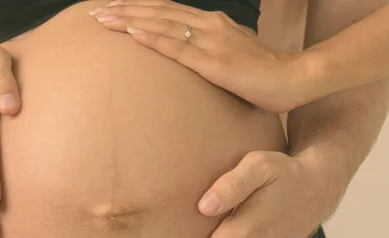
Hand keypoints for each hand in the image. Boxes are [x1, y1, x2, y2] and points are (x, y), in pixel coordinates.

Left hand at [90, 0, 315, 111]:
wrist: (294, 78)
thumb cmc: (263, 71)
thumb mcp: (233, 53)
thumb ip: (210, 49)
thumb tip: (190, 54)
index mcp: (211, 23)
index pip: (167, 10)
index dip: (138, 7)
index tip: (112, 8)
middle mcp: (208, 25)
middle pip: (158, 12)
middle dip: (124, 10)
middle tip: (94, 13)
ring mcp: (211, 41)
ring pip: (162, 24)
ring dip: (129, 20)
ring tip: (102, 20)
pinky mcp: (214, 63)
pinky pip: (178, 48)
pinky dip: (153, 39)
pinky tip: (133, 34)